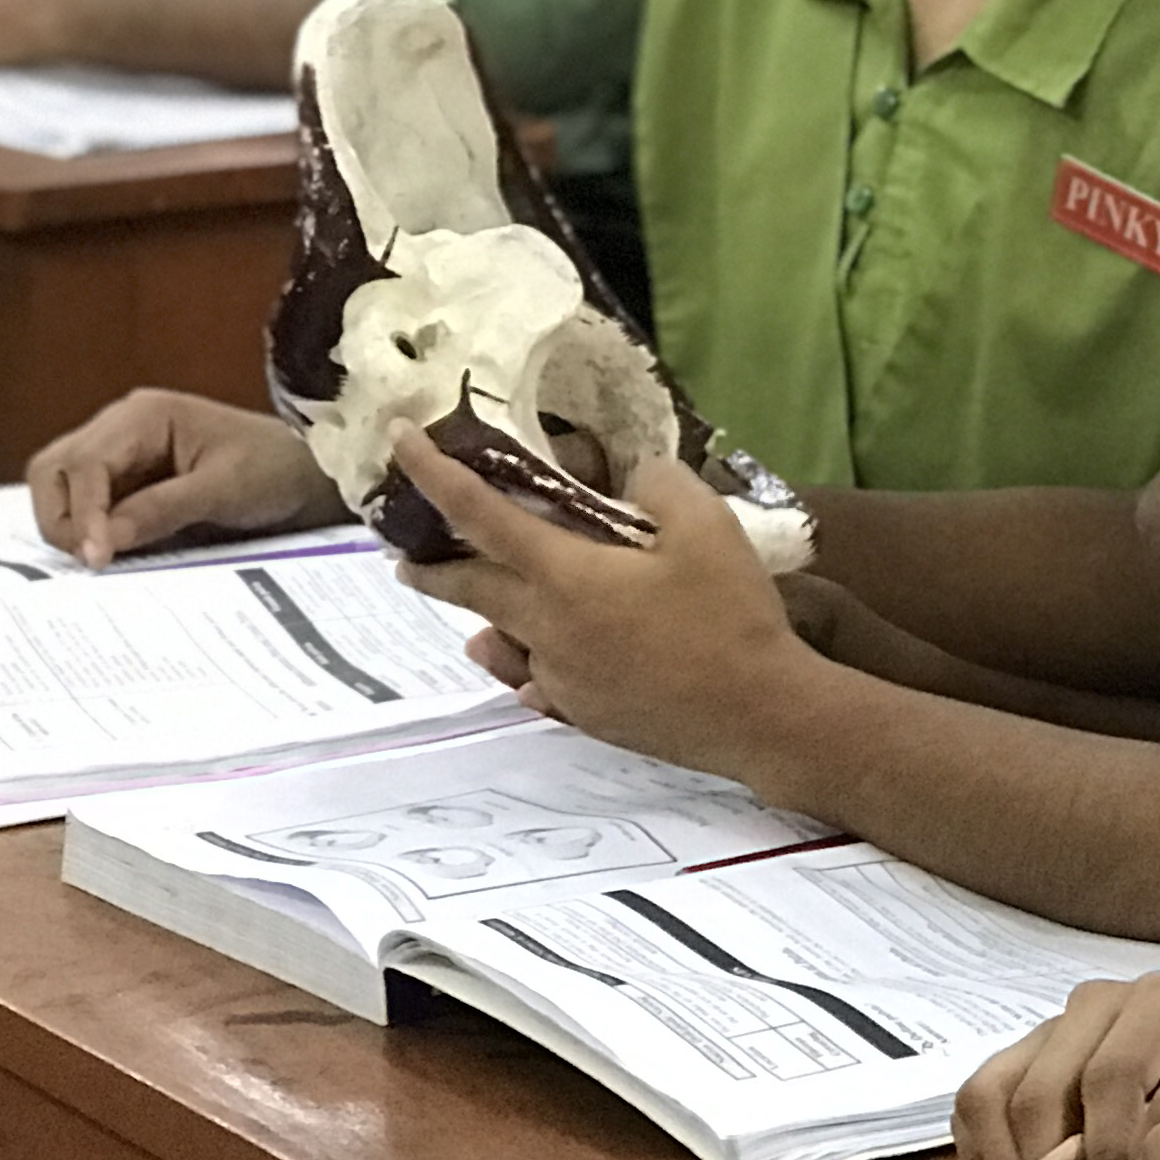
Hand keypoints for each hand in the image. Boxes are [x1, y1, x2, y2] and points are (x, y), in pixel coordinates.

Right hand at [28, 388, 345, 564]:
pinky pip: (87, 509)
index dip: (83, 512)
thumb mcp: (226, 489)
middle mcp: (120, 429)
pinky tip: (111, 557)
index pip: (84, 462)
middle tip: (93, 561)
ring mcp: (119, 456)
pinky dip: (89, 534)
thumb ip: (163, 509)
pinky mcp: (125, 484)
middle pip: (53, 470)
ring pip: (60, 491)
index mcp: (143, 416)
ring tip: (104, 560)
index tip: (95, 557)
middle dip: (62, 519)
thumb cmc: (274, 470)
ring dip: (71, 528)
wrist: (304, 478)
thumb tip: (102, 540)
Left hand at [391, 437, 805, 760]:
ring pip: (503, 645)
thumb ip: (663, 486)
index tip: (400, 442)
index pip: (480, 515)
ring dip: (482, 622)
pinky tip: (537, 674)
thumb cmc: (730, 617)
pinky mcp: (586, 717)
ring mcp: (562, 680)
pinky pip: (540, 687)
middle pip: (469, 592)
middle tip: (408, 555)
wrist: (758, 715)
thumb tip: (636, 476)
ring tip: (475, 616)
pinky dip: (527, 670)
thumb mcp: (710, 527)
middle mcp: (547, 630)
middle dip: (431, 570)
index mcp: (566, 576)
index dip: (434, 474)